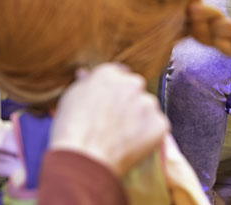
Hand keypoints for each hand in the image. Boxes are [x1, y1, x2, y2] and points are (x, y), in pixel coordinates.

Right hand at [49, 63, 168, 177]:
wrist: (86, 157)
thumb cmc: (73, 129)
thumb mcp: (71, 98)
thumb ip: (85, 83)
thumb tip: (86, 76)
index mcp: (109, 73)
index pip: (118, 74)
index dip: (113, 90)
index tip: (111, 102)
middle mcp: (131, 83)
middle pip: (134, 89)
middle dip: (128, 101)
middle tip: (115, 121)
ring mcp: (148, 103)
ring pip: (147, 107)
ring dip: (139, 117)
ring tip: (122, 135)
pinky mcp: (160, 124)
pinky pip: (158, 126)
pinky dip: (149, 134)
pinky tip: (132, 143)